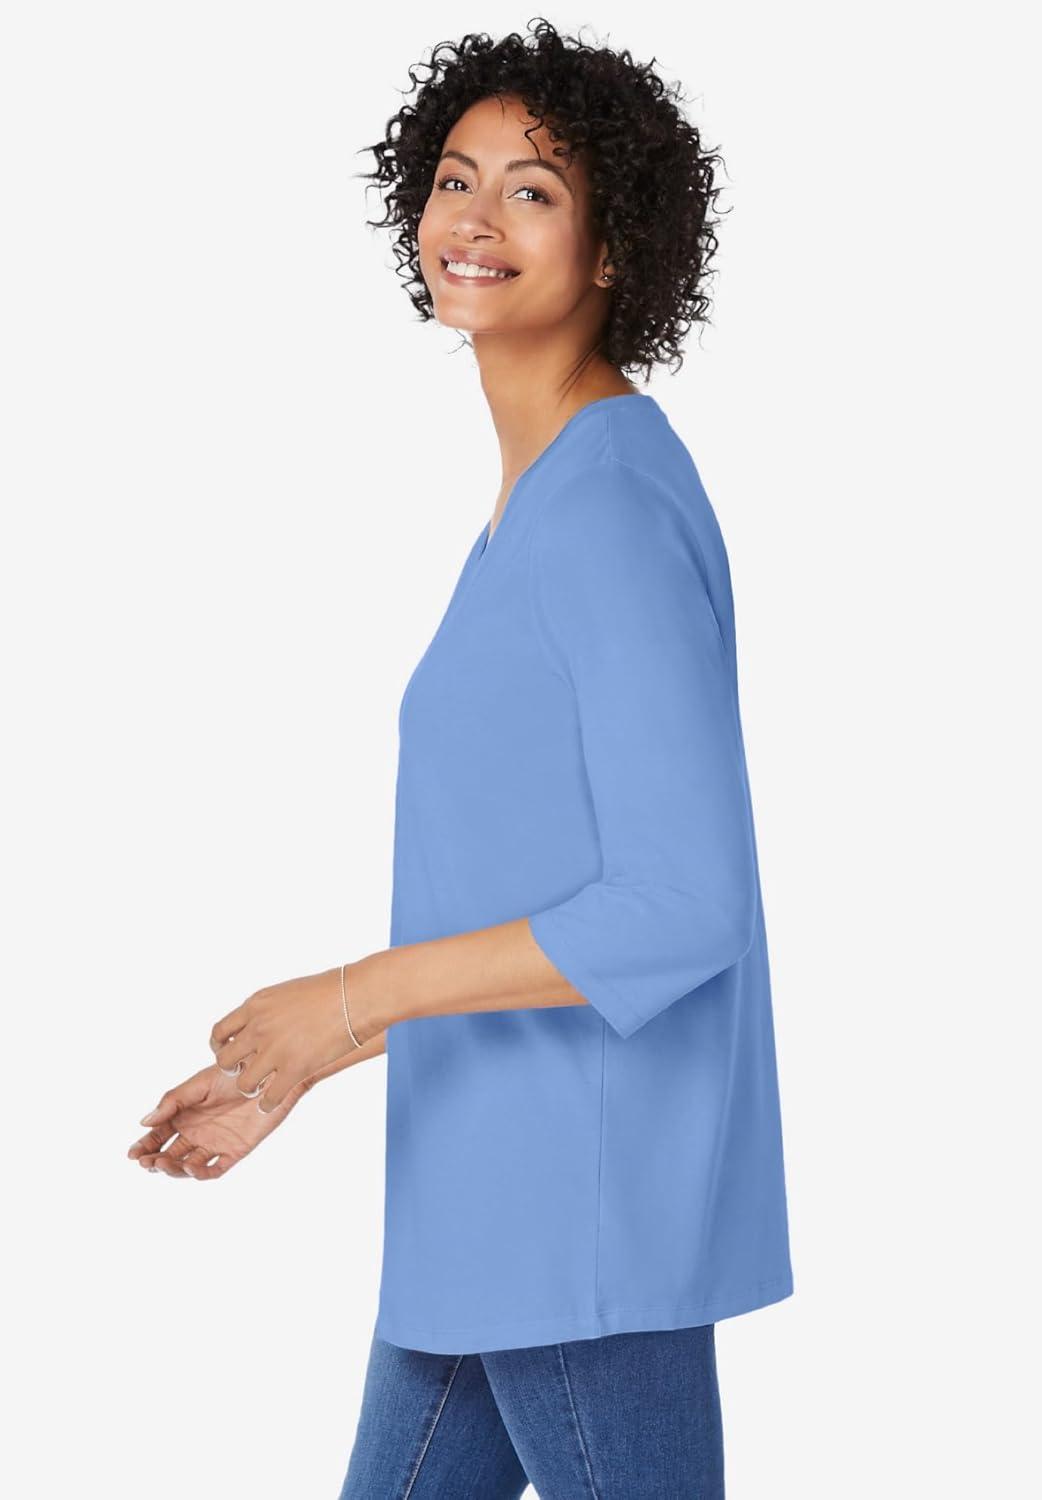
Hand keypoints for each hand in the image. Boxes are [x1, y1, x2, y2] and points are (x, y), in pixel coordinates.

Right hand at [127, 1061, 310, 1178]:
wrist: (267, 1075)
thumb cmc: (232, 1073)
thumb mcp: (199, 1083)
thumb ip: (172, 1102)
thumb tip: (144, 1122)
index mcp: (185, 1115)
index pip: (158, 1136)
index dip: (144, 1146)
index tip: (132, 1154)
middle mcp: (197, 1132)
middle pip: (170, 1154)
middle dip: (155, 1161)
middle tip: (146, 1162)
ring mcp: (215, 1143)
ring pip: (188, 1165)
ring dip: (173, 1169)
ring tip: (163, 1164)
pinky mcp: (235, 1151)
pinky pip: (215, 1168)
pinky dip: (200, 1173)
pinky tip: (190, 1167)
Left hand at [207, 964, 366, 1114]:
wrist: (355, 996)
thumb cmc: (329, 990)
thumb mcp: (286, 992)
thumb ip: (267, 1010)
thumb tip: (260, 1024)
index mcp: (255, 1005)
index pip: (219, 1032)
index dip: (219, 1047)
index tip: (229, 1052)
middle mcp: (259, 1027)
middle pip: (225, 1060)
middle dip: (231, 1069)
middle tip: (244, 1071)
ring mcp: (275, 1050)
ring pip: (243, 1083)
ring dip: (250, 1088)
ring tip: (260, 1088)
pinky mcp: (294, 1069)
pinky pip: (268, 1097)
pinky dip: (267, 1103)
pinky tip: (272, 1102)